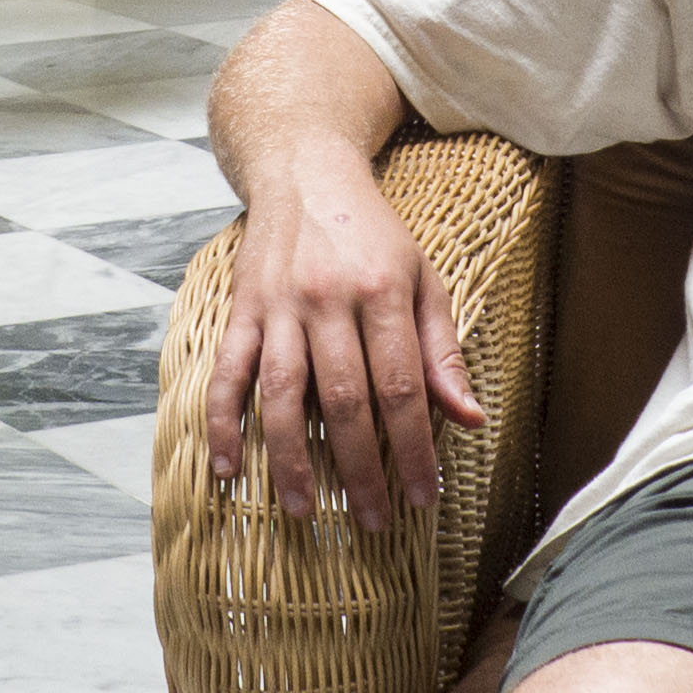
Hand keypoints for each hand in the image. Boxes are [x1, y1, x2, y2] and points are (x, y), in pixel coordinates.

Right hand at [205, 139, 486, 527]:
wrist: (304, 171)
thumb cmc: (373, 233)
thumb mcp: (423, 278)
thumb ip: (442, 351)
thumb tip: (470, 420)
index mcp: (384, 291)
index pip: (402, 387)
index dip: (415, 448)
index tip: (425, 496)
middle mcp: (329, 299)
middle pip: (345, 399)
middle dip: (360, 468)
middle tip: (373, 520)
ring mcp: (279, 305)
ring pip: (282, 393)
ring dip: (290, 457)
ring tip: (303, 510)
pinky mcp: (241, 309)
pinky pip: (226, 372)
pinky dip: (222, 422)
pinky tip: (228, 468)